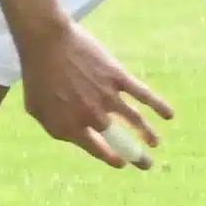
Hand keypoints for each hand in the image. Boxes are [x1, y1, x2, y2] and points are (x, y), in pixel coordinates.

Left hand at [14, 20, 169, 168]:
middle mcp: (90, 116)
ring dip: (148, 134)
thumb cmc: (37, 75)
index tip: (122, 163)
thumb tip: (74, 136)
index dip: (111, 158)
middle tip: (146, 163)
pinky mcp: (118, 77)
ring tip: (155, 142)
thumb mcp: (36, 108)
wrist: (46, 42)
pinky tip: (169, 115)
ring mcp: (106, 96)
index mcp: (69, 126)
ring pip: (135, 120)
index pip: (97, 149)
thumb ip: (56, 126)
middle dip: (135, 154)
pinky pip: (144, 95)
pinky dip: (158, 106)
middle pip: (118, 139)